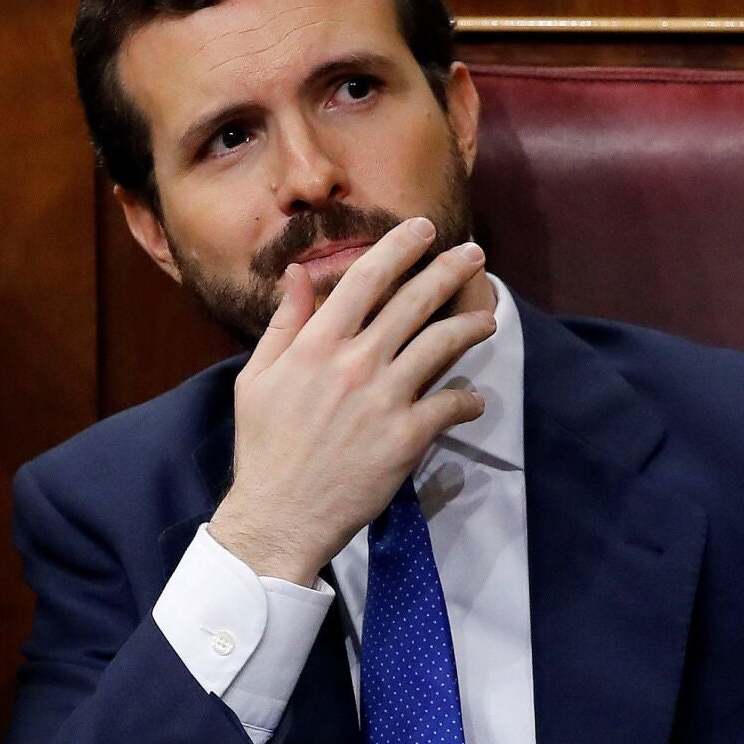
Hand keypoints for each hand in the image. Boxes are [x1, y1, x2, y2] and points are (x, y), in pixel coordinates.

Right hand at [207, 217, 495, 584]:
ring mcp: (384, 399)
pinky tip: (472, 399)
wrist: (279, 515)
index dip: (399, 247)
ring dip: (472, 325)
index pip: (365, 279)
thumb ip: (285, 323)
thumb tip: (300, 273)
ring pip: (443, 344)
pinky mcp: (407, 437)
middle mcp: (354, 363)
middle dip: (449, 269)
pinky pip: (452, 404)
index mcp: (315, 345)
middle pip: (414, 301)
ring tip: (487, 318)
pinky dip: (469, 399)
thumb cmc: (263, 447)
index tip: (422, 228)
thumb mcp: (257, 378)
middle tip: (473, 253)